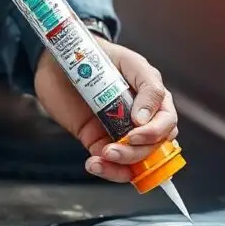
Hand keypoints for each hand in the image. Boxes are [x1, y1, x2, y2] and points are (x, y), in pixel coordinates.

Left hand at [34, 38, 178, 182]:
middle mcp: (140, 118)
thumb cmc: (95, 54)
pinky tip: (94, 164)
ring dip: (121, 165)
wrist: (57, 60)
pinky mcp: (99, 141)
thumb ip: (147, 86)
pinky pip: (111, 164)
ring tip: (101, 158)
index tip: (135, 131)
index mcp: (152, 98)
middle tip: (114, 148)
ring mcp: (120, 131)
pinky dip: (106, 171)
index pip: (167, 122)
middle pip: (153, 147)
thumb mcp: (127, 62)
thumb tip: (145, 119)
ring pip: (135, 160)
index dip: (155, 132)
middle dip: (136, 152)